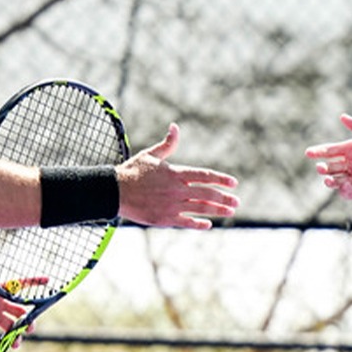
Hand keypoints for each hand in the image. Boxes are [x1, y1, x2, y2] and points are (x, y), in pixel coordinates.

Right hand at [115, 123, 240, 228]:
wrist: (115, 191)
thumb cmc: (133, 171)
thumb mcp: (151, 155)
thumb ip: (168, 144)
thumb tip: (175, 127)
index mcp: (176, 173)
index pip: (205, 176)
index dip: (221, 179)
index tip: (234, 183)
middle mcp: (177, 189)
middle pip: (207, 194)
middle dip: (224, 198)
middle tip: (236, 202)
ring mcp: (172, 205)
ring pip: (201, 208)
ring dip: (218, 210)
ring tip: (230, 212)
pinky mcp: (165, 218)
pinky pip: (186, 222)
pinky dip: (198, 224)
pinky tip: (208, 224)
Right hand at [306, 114, 351, 200]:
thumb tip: (342, 117)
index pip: (331, 151)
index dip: (319, 152)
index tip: (308, 153)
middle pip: (331, 167)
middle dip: (322, 167)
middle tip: (321, 167)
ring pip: (336, 181)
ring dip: (329, 180)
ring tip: (328, 178)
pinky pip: (348, 193)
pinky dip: (343, 191)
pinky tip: (345, 186)